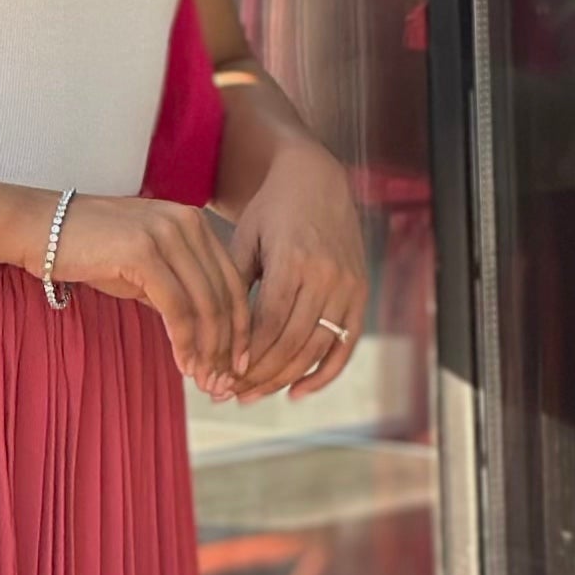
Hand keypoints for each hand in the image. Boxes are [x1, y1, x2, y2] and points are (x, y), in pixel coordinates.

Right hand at [43, 193, 255, 396]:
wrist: (40, 229)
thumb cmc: (88, 250)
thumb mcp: (144, 267)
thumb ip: (177, 290)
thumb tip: (202, 334)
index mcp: (193, 223)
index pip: (232, 280)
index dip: (240, 326)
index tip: (237, 362)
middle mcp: (187, 222)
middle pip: (225, 294)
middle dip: (228, 346)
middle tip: (223, 382)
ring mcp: (167, 234)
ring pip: (205, 304)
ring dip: (208, 350)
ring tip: (205, 380)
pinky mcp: (144, 252)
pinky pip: (177, 308)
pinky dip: (185, 342)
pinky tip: (184, 365)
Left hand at [226, 138, 366, 397]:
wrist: (315, 180)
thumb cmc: (271, 210)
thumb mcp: (244, 239)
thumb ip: (234, 285)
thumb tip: (214, 339)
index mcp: (295, 259)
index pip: (270, 323)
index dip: (247, 355)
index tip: (221, 375)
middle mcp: (327, 275)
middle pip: (292, 342)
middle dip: (259, 375)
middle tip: (229, 394)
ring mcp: (348, 286)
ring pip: (316, 348)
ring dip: (283, 379)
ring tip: (252, 394)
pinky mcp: (360, 293)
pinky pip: (346, 344)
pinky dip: (324, 373)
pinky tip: (296, 392)